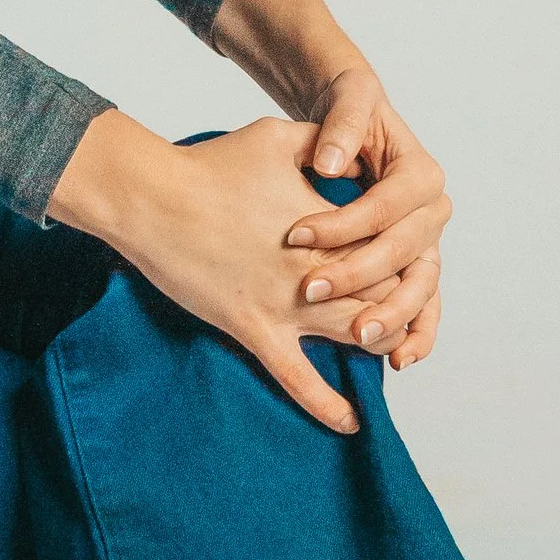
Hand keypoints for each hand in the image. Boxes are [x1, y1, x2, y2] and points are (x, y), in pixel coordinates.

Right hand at [47, 110, 384, 436]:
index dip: (406, 257)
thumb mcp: (278, 138)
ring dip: (377, 342)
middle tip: (398, 301)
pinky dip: (327, 405)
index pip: (395, 250)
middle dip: (400, 301)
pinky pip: (298, 379)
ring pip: (357, 335)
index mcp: (331, 224)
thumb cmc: (211, 164)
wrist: (153, 198)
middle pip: (387, 296)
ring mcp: (287, 305)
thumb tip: (349, 145)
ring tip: (382, 345)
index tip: (403, 257)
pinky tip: (350, 422)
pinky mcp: (254, 329)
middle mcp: (318, 270)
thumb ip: (324, 141)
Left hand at [284, 67, 449, 372]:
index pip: (385, 206)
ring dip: (395, 316)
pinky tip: (397, 360)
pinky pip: (423, 306)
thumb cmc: (350, 113)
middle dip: (360, 275)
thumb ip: (342, 127)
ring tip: (362, 338)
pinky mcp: (413, 266)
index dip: (342, 223)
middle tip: (313, 291)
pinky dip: (416, 333)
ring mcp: (425, 243)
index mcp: (420, 173)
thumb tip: (328, 165)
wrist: (354, 124)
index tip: (294, 235)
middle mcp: (431, 211)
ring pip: (422, 286)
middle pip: (405, 251)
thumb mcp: (348, 103)